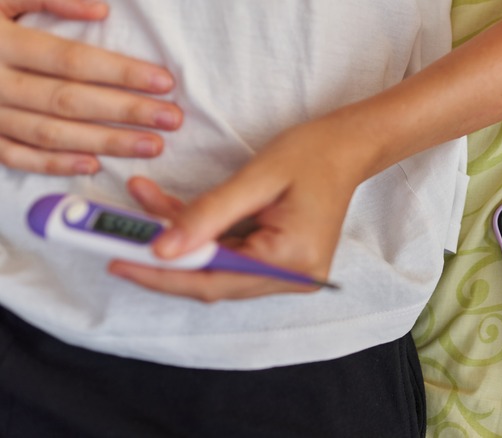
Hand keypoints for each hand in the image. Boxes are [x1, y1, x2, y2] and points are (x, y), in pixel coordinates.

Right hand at [0, 0, 181, 174]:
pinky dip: (52, 164)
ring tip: (150, 145)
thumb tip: (98, 10)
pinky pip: (14, 156)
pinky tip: (92, 165)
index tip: (164, 82)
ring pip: (49, 135)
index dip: (121, 73)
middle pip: (68, 102)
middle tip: (172, 119)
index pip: (71, 62)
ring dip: (103, 143)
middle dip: (125, 112)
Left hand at [109, 118, 368, 300]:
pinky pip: (231, 258)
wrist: (349, 147)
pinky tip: (172, 211)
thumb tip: (161, 250)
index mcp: (292, 260)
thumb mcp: (256, 178)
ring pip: (217, 269)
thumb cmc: (311, 154)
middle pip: (213, 280)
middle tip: (117, 235)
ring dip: (179, 242)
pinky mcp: (281, 264)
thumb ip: (208, 215)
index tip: (118, 259)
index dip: (162, 273)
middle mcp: (293, 277)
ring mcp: (289, 274)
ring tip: (144, 206)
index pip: (214, 280)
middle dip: (164, 256)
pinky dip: (200, 237)